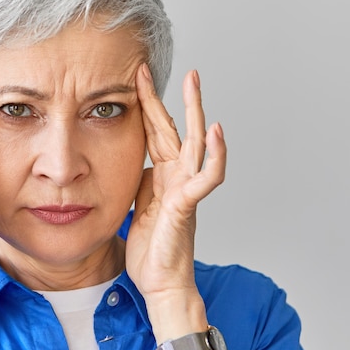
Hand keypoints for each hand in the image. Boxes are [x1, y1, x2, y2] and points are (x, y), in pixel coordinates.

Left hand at [125, 64, 225, 338]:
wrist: (160, 282)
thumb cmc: (150, 248)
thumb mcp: (136, 204)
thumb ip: (139, 180)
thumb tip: (132, 161)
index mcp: (161, 175)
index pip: (152, 132)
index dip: (144, 105)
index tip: (133, 78)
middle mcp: (176, 177)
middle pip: (173, 129)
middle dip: (163, 97)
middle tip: (152, 67)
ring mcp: (185, 189)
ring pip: (195, 144)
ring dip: (195, 112)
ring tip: (194, 83)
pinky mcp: (188, 205)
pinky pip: (206, 177)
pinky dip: (215, 154)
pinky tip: (216, 131)